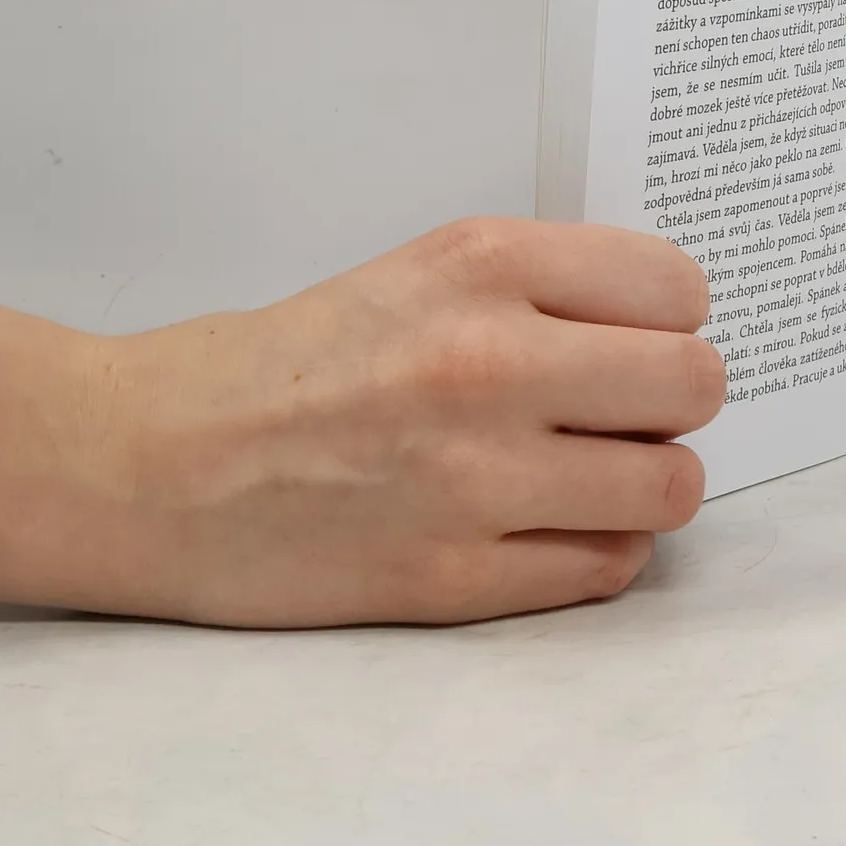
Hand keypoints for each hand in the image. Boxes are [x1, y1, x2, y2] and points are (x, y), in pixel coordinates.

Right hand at [41, 218, 722, 626]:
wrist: (151, 462)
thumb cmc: (280, 363)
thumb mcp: (415, 271)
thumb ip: (537, 291)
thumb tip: (660, 334)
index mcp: (480, 266)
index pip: (675, 285)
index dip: (668, 315)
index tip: (639, 334)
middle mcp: (489, 363)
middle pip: (694, 381)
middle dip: (671, 398)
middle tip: (623, 408)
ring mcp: (475, 479)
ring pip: (671, 486)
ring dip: (646, 482)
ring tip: (590, 474)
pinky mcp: (453, 579)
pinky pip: (609, 567)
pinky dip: (598, 547)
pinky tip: (546, 527)